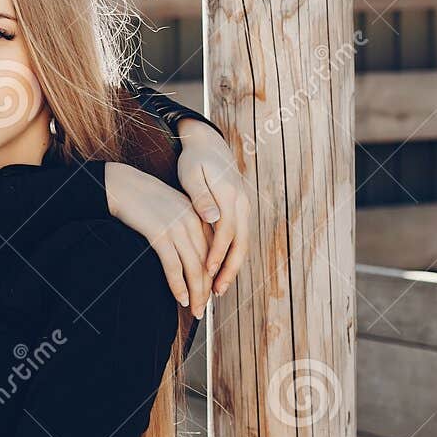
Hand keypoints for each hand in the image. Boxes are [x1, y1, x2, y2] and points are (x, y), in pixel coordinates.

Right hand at [103, 161, 212, 317]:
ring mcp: (177, 228)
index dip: (214, 276)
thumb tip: (193, 256)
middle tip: (203, 309)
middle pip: (207, 263)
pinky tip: (181, 298)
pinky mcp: (160, 234)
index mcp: (200, 216)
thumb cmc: (145, 201)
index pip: (215, 252)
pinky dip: (178, 285)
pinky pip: (174, 266)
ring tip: (194, 310)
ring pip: (194, 268)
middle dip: (206, 290)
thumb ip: (188, 228)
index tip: (210, 293)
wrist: (122, 186)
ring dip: (196, 293)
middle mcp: (193, 222)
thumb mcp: (174, 211)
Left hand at [175, 118, 251, 296]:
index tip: (206, 272)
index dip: (217, 253)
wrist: (208, 145)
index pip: (227, 231)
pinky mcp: (240, 210)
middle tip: (216, 291)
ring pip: (243, 242)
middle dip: (229, 269)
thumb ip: (201, 197)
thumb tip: (213, 218)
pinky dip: (231, 256)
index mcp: (229, 194)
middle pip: (241, 242)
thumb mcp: (192, 175)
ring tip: (219, 288)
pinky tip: (220, 270)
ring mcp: (244, 206)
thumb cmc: (194, 161)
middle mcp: (242, 202)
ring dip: (232, 266)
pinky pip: (239, 237)